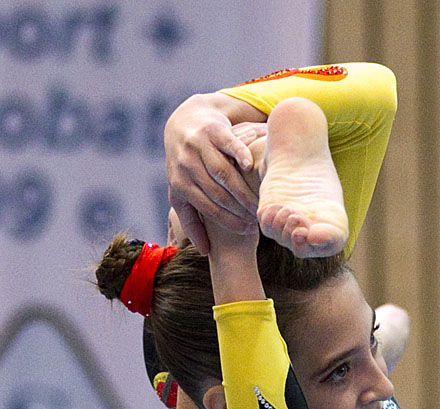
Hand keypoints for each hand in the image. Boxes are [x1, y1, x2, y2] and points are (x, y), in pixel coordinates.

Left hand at [165, 95, 261, 253]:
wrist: (183, 124)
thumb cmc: (186, 167)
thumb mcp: (182, 193)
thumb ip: (191, 221)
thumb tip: (205, 251)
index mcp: (180, 184)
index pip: (209, 209)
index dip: (229, 222)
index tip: (247, 230)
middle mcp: (187, 164)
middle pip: (218, 193)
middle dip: (239, 208)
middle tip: (257, 217)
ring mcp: (199, 146)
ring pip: (224, 172)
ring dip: (243, 189)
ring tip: (259, 201)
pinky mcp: (212, 130)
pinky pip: (228, 144)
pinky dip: (239, 154)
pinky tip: (251, 165)